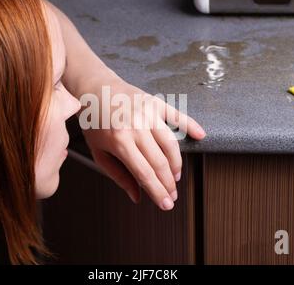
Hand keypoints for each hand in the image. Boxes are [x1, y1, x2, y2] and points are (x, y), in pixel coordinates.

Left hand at [80, 77, 205, 210]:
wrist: (94, 89)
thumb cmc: (94, 122)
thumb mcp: (98, 152)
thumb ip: (118, 175)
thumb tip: (137, 196)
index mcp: (119, 141)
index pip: (144, 173)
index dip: (157, 192)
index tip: (166, 204)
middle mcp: (136, 127)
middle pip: (160, 162)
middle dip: (168, 183)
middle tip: (172, 194)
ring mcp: (148, 113)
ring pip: (171, 144)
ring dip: (176, 164)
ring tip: (175, 176)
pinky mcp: (155, 103)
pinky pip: (178, 116)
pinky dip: (191, 126)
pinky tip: (200, 136)